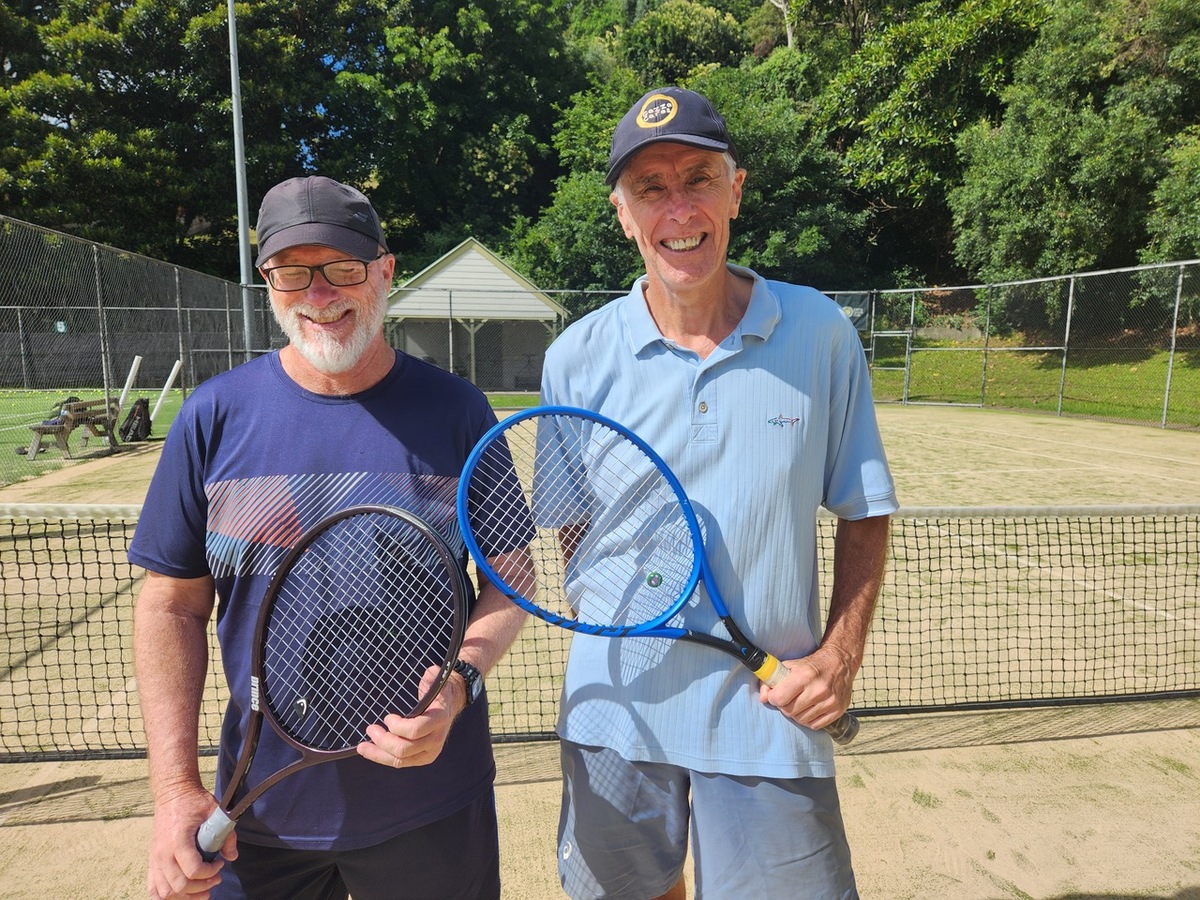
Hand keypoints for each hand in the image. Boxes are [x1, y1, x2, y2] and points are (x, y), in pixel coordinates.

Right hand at [147, 785, 232, 899]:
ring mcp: (155, 859)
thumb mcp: (215, 811)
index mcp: (178, 840)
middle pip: (179, 886)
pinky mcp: (153, 861)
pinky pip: (153, 888)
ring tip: (202, 890)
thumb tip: (232, 856)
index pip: (193, 870)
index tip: (220, 865)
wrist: (172, 794)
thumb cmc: (193, 801)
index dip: (209, 873)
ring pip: (165, 892)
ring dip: (185, 896)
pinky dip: (166, 896)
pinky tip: (181, 894)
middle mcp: (163, 853)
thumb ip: (227, 834)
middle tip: (216, 879)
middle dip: (201, 887)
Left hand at [356, 666, 463, 768]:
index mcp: (439, 719)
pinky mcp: (423, 758)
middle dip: (383, 740)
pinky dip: (383, 758)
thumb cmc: (439, 691)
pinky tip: (371, 751)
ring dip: (379, 753)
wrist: (451, 704)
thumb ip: (433, 675)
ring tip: (362, 746)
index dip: (398, 727)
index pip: (415, 730)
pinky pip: (401, 763)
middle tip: (370, 729)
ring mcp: (430, 751)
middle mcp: (436, 739)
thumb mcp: (438, 679)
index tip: (387, 717)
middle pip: (405, 749)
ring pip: (400, 760)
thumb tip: (430, 673)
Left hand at [758, 644, 855, 731]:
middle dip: (784, 706)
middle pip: (789, 711)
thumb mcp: (789, 666)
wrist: (840, 663)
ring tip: (800, 702)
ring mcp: (829, 702)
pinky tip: (810, 708)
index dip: (774, 698)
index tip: (776, 695)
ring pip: (801, 720)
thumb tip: (763, 698)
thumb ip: (772, 679)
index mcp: (804, 676)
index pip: (780, 698)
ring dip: (797, 713)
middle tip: (788, 699)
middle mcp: (818, 690)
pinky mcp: (838, 711)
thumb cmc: (812, 665)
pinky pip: (815, 725)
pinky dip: (809, 719)